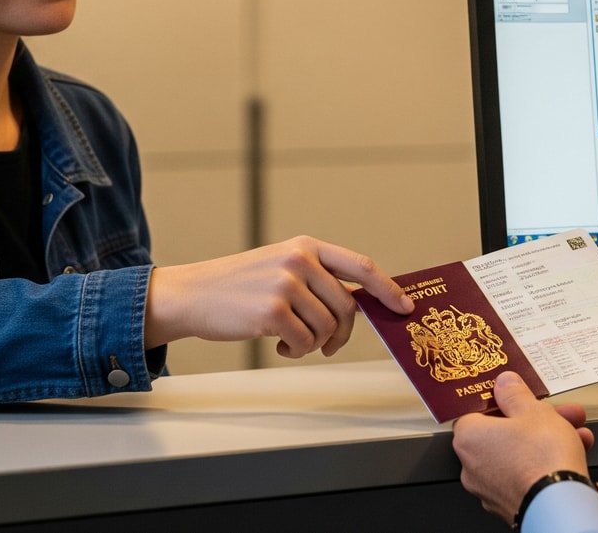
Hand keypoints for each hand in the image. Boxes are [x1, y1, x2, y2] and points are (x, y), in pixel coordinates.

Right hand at [144, 235, 412, 356]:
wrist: (193, 294)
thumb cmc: (238, 286)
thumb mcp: (281, 267)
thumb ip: (318, 278)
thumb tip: (358, 303)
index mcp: (306, 246)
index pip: (361, 266)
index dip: (387, 289)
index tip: (404, 306)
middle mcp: (299, 260)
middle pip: (347, 306)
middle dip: (342, 333)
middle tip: (327, 344)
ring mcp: (286, 284)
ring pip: (328, 328)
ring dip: (313, 343)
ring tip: (290, 339)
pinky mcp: (272, 311)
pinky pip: (305, 342)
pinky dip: (296, 350)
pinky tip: (278, 344)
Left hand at [453, 371, 594, 524]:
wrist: (560, 505)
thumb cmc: (542, 458)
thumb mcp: (533, 411)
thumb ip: (515, 394)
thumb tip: (505, 384)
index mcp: (469, 438)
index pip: (476, 412)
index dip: (501, 401)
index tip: (518, 396)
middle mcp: (473, 467)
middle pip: (504, 433)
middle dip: (536, 420)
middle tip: (557, 411)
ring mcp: (491, 489)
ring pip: (520, 454)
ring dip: (548, 439)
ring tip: (575, 429)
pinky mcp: (512, 503)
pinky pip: (528, 475)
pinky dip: (547, 462)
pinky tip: (575, 451)